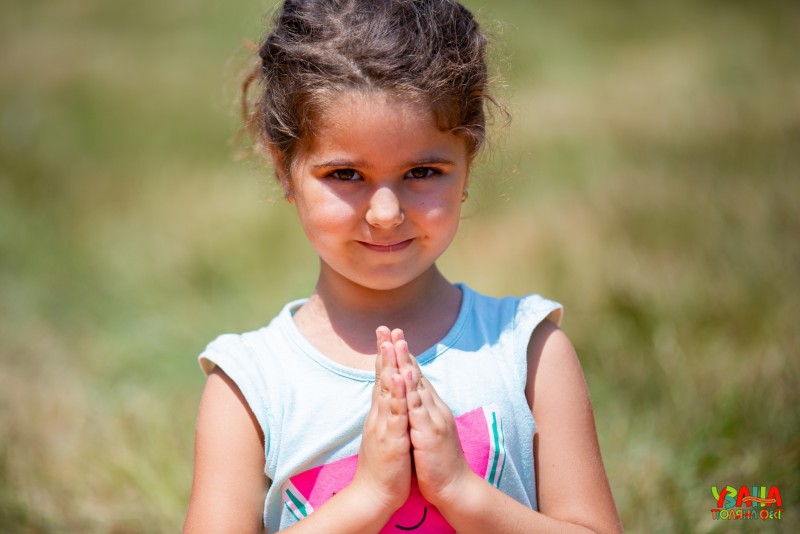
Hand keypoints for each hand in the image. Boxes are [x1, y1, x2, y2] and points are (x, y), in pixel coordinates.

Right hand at [351, 327, 412, 512]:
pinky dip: (395, 395)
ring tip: (390, 344)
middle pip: (382, 377)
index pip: (384, 377)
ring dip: (389, 366)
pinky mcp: (391, 438)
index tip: (387, 333)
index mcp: (383, 412)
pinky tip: (397, 379)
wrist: (375, 494)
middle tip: (384, 328)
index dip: (385, 355)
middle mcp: (380, 414)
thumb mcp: (387, 431)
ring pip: (386, 390)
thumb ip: (387, 412)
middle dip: (384, 351)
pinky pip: (393, 413)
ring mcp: (384, 424)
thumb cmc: (384, 464)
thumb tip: (389, 395)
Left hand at [392, 329, 474, 508]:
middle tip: (392, 329)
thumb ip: (419, 413)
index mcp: (429, 408)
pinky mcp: (429, 432)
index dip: (404, 356)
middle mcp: (433, 408)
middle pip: (415, 374)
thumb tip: (411, 399)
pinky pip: (417, 408)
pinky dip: (410, 390)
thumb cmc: (436, 462)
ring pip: (417, 385)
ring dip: (406, 363)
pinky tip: (403, 376)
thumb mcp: (425, 431)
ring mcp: (432, 418)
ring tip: (397, 342)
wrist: (454, 488)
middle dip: (403, 351)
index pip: (415, 377)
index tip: (393, 337)